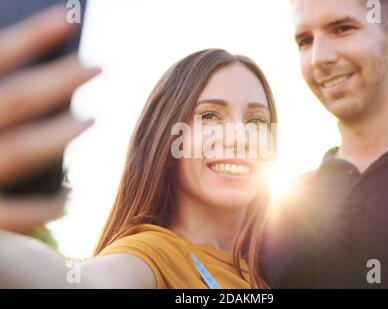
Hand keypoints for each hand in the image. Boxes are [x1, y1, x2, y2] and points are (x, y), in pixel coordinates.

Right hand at [0, 6, 100, 233]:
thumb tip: (21, 66)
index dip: (33, 35)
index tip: (69, 16)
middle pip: (19, 99)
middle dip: (62, 79)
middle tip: (98, 66)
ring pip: (23, 149)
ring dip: (62, 134)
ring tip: (92, 118)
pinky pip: (18, 213)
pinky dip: (48, 206)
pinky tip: (70, 195)